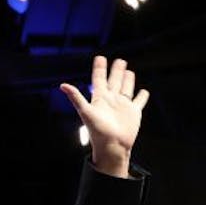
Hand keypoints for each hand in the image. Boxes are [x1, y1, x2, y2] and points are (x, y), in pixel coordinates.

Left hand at [59, 56, 149, 177]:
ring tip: (129, 71)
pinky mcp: (134, 112)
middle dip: (116, 70)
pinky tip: (144, 91)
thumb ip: (76, 97)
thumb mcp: (85, 111)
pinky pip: (139, 101)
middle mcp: (111, 100)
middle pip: (114, 80)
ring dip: (128, 80)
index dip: (100, 68)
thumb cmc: (97, 131)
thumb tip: (62, 85)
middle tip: (119, 60)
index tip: (100, 58)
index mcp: (100, 98)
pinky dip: (142, 96)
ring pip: (126, 88)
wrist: (112, 146)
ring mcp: (123, 106)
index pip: (99, 79)